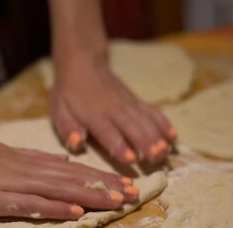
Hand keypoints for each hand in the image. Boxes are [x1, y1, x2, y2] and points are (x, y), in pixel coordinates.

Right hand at [0, 132, 138, 219]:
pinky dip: (56, 209)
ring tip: (118, 202)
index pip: (71, 169)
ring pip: (60, 190)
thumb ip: (30, 160)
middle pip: (73, 179)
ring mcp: (12, 184)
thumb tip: (61, 162)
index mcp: (27, 161)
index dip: (99, 176)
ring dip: (91, 197)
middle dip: (105, 186)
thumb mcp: (2, 155)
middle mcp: (26, 170)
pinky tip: (76, 215)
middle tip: (134, 193)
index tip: (123, 182)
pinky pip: (32, 204)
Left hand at [50, 58, 176, 165]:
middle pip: (133, 128)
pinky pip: (153, 112)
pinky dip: (164, 123)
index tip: (132, 159)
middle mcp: (114, 109)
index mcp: (94, 115)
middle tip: (156, 160)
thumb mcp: (59, 110)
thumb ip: (67, 128)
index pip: (109, 133)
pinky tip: (173, 136)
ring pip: (146, 121)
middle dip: (146, 144)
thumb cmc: (69, 92)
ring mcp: (128, 104)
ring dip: (158, 137)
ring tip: (166, 153)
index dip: (120, 146)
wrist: (84, 63)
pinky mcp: (136, 101)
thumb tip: (77, 143)